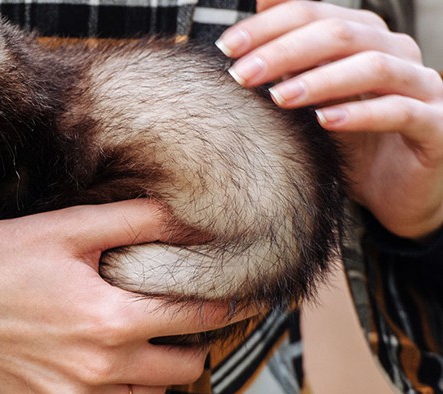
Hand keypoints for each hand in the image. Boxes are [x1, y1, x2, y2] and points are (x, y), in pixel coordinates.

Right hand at [0, 200, 251, 392]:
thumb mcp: (67, 228)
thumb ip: (135, 220)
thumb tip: (188, 216)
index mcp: (112, 321)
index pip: (199, 317)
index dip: (231, 303)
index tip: (250, 293)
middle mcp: (102, 368)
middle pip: (189, 366)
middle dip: (199, 338)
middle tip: (190, 311)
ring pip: (155, 393)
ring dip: (164, 366)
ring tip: (151, 333)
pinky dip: (127, 386)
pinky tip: (114, 357)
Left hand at [217, 0, 442, 239]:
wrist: (393, 190)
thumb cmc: (350, 139)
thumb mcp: (310, 97)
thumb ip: (286, 62)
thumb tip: (245, 27)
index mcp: (365, 36)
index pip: (314, 13)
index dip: (268, 26)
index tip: (228, 47)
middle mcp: (396, 52)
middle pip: (340, 34)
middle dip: (284, 51)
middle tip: (243, 73)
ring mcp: (421, 86)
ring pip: (374, 66)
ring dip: (320, 80)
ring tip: (279, 97)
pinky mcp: (435, 125)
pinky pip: (401, 111)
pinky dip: (360, 113)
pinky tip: (325, 121)